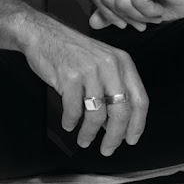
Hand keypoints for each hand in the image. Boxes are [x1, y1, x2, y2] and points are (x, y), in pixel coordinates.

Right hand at [19, 16, 148, 155]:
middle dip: (114, 136)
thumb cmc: (71, 51)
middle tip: (108, 149)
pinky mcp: (69, 76)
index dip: (137, 124)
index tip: (131, 139)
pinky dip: (71, 121)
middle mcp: (110, 65)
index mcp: (122, 63)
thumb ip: (112, 88)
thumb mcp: (100, 63)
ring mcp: (90, 70)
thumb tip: (116, 123)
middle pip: (121, 111)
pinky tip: (68, 124)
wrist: (43, 34)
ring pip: (97, 113)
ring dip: (89, 132)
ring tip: (84, 139)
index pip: (140, 100)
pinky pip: (74, 109)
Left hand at [87, 0, 183, 30]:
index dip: (110, 14)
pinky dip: (150, 12)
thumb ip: (112, 13)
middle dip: (125, 17)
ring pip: (121, 2)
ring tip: (153, 11)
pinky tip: (160, 7)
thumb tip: (92, 23)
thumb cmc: (167, 0)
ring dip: (139, 15)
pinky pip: (138, 1)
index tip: (127, 22)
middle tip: (143, 20)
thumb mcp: (133, 11)